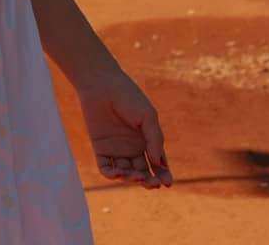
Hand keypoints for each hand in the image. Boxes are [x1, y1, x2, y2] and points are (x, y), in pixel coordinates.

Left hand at [76, 67, 172, 189]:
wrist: (101, 84)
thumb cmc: (127, 96)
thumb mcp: (147, 116)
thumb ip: (155, 139)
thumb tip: (159, 164)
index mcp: (146, 140)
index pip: (156, 164)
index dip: (163, 175)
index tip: (168, 183)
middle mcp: (132, 148)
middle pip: (142, 173)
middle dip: (148, 181)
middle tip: (153, 183)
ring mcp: (116, 149)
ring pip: (125, 174)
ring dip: (131, 179)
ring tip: (134, 175)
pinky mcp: (100, 148)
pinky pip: (106, 168)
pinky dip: (112, 175)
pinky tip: (119, 173)